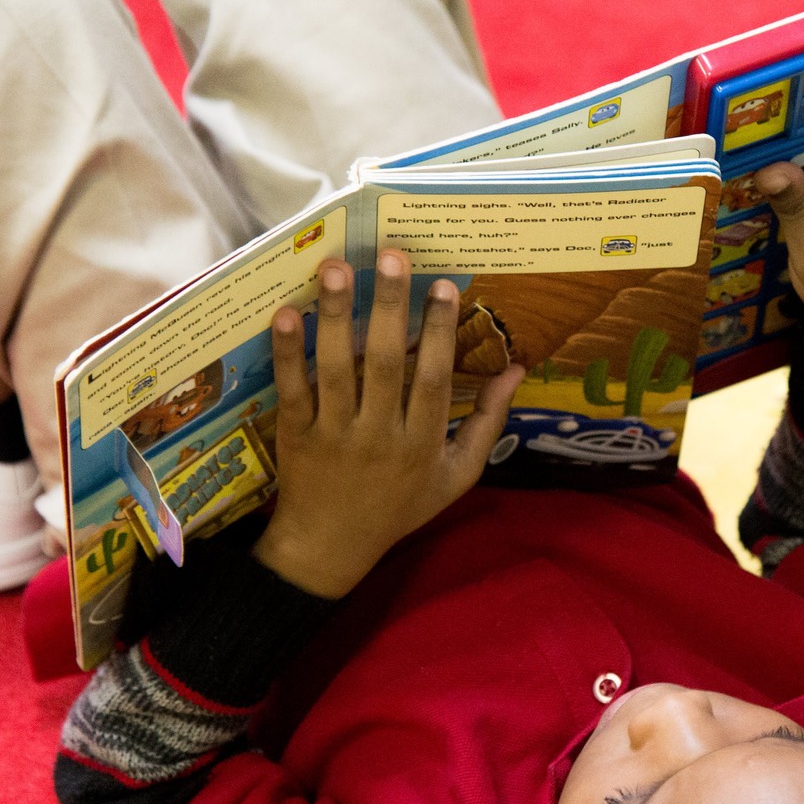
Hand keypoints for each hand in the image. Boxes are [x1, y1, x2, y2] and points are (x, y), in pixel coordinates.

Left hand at [252, 251, 523, 598]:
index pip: (435, 381)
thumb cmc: (400, 507)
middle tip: (393, 255)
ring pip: (336, 370)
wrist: (330, 548)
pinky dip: (288, 352)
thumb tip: (516, 369)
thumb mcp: (457, 476)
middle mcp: (380, 436)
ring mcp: (334, 436)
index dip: (441, 333)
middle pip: (386, 365)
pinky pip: (292, 390)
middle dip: (390, 308)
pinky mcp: (295, 436)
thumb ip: (487, 423)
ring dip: (336, 316)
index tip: (444, 285)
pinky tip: (287, 313)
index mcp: (423, 444)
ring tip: (337, 267)